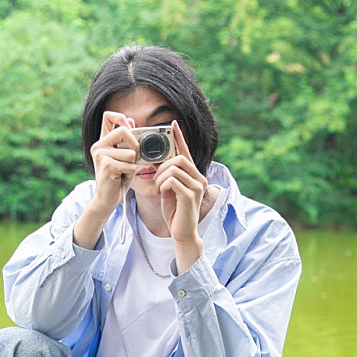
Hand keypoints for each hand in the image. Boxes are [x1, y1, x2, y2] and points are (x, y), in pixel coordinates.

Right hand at [73, 111, 137, 248]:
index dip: (120, 116)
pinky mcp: (106, 165)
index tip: (129, 125)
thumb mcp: (125, 157)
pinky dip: (131, 172)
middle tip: (135, 157)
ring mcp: (101, 155)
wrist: (107, 199)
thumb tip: (131, 122)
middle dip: (136, 144)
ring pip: (131, 152)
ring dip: (134, 164)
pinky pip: (130, 164)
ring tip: (125, 172)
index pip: (108, 116)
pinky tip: (122, 177)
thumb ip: (127, 141)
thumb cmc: (118, 178)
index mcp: (102, 141)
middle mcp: (98, 145)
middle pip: (124, 130)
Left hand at [154, 122, 207, 267]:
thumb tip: (158, 161)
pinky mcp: (191, 196)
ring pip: (175, 168)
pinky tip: (162, 192)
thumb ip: (168, 175)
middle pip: (180, 158)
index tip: (173, 123)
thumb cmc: (175, 211)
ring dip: (161, 176)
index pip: (187, 151)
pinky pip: (172, 180)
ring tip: (159, 187)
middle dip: (163, 165)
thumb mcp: (169, 189)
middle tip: (156, 177)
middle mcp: (199, 178)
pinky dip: (163, 184)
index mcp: (194, 175)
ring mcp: (197, 187)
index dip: (180, 137)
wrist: (182, 233)